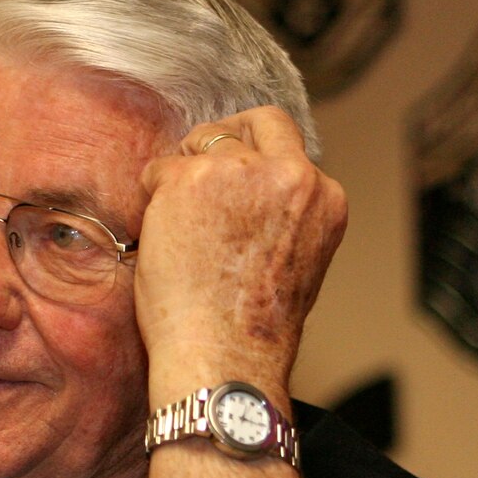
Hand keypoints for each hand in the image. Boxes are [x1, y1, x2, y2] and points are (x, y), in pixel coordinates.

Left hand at [134, 108, 347, 408]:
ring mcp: (241, 172)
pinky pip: (161, 168)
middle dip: (228, 136)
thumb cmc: (252, 329)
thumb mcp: (297, 261)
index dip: (258, 162)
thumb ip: (285, 216)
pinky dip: (152, 197)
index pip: (291, 151)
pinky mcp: (191, 178)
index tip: (235, 182)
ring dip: (185, 174)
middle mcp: (292, 176)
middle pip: (259, 121)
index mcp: (325, 199)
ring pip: (205, 142)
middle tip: (198, 167)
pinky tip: (159, 238)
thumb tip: (248, 196)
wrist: (224, 355)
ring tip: (177, 227)